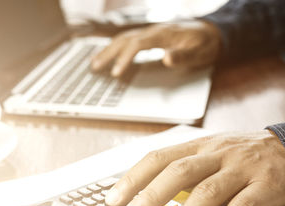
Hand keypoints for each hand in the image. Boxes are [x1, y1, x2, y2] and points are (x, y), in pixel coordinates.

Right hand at [91, 19, 220, 76]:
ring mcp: (151, 32)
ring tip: (94, 62)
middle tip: (94, 67)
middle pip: (125, 39)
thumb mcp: (200, 53)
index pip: (137, 45)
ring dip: (108, 50)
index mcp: (164, 34)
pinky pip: (129, 40)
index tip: (115, 73)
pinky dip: (116, 47)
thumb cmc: (206, 44)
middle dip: (109, 53)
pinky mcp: (150, 37)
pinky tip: (110, 54)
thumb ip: (184, 57)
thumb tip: (166, 59)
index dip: (124, 58)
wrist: (212, 33)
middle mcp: (154, 31)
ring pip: (124, 38)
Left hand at [105, 131, 284, 205]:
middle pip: (179, 172)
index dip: (134, 178)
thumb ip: (181, 170)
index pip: (159, 158)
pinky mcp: (265, 186)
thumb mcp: (208, 153)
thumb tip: (146, 192)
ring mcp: (241, 169)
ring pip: (207, 192)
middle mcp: (216, 154)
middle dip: (150, 196)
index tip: (114, 198)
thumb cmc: (239, 154)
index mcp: (198, 146)